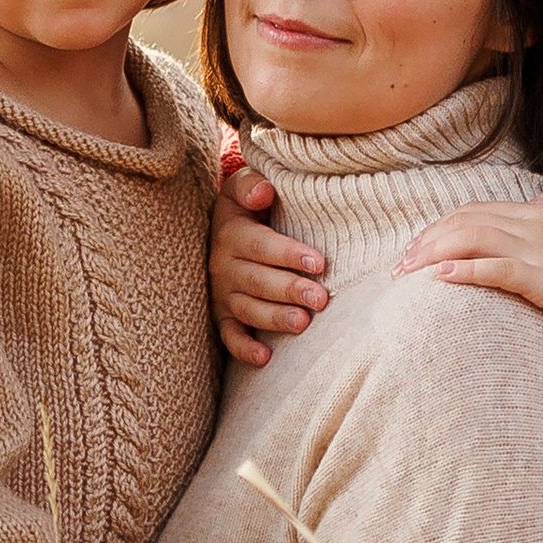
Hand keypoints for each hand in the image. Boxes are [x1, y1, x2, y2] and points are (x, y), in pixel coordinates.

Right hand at [211, 161, 327, 368]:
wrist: (221, 228)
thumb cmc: (247, 207)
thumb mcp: (243, 187)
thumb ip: (251, 184)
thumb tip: (263, 192)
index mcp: (232, 234)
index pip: (261, 246)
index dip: (289, 255)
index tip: (319, 263)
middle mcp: (223, 266)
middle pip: (258, 281)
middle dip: (290, 290)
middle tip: (321, 299)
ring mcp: (222, 294)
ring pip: (248, 309)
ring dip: (274, 318)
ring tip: (302, 323)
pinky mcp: (222, 316)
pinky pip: (229, 335)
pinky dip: (244, 348)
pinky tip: (265, 357)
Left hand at [393, 187, 542, 324]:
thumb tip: (538, 199)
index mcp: (542, 210)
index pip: (478, 210)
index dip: (443, 226)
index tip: (420, 245)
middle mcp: (535, 223)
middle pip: (467, 222)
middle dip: (429, 240)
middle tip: (402, 264)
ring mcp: (538, 249)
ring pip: (474, 240)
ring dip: (434, 254)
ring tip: (409, 272)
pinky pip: (496, 269)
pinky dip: (465, 270)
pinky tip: (441, 279)